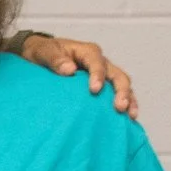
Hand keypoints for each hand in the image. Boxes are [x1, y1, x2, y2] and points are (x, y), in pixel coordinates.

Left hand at [17, 32, 136, 116]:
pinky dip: (126, 103)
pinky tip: (127, 118)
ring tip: (129, 115)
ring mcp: (104, 74)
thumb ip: (55, 59)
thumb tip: (69, 70)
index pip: (97, 63)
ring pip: (122, 84)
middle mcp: (100, 62)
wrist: (40, 55)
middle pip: (117, 75)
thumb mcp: (44, 52)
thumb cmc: (43, 52)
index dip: (98, 76)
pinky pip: (117, 93)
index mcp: (87, 52)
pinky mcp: (103, 85)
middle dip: (121, 91)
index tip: (94, 90)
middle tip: (119, 107)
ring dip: (128, 99)